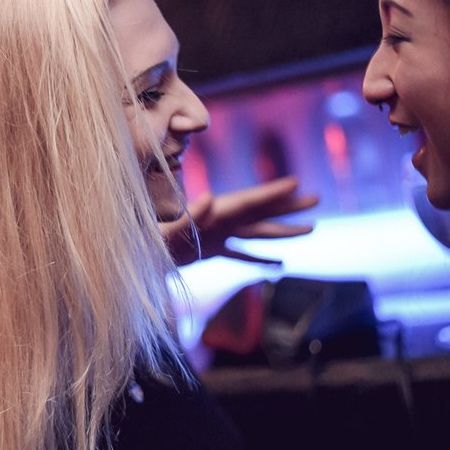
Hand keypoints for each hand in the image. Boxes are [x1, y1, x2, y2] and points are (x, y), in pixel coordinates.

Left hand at [160, 176, 317, 265]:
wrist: (133, 258)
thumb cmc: (148, 245)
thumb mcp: (167, 232)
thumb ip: (189, 217)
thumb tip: (211, 197)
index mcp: (211, 215)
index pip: (248, 201)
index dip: (272, 192)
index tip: (296, 183)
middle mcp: (218, 222)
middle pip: (260, 213)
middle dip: (287, 206)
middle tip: (316, 198)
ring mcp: (217, 237)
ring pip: (257, 233)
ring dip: (282, 232)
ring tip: (311, 228)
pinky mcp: (211, 252)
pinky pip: (242, 255)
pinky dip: (261, 260)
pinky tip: (280, 266)